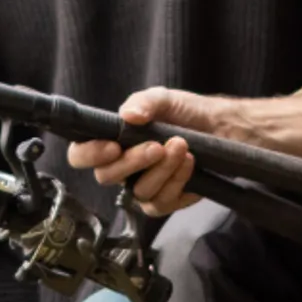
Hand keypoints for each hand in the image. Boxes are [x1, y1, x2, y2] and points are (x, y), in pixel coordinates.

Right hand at [67, 85, 237, 216]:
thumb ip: (144, 102)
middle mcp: (122, 168)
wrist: (220, 127)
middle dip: (133, 161)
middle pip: (107, 177)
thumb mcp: (164, 99)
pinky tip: (190, 164)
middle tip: (157, 146)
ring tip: (182, 147)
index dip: (89, 154)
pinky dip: (177, 182)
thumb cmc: (185, 112)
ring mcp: (144, 186)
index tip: (112, 146)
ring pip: (139, 192)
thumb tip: (129, 115)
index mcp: (111, 141)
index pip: (81, 155)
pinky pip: (162, 203)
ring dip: (162, 170)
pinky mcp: (167, 200)